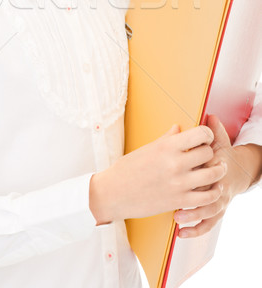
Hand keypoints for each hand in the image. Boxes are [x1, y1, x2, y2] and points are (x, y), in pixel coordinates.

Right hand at [89, 123, 226, 223]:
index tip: (205, 137)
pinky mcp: (179, 201)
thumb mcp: (147, 149)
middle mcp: (175, 163)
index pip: (200, 134)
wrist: (114, 193)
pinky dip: (213, 193)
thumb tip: (178, 128)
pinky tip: (212, 189)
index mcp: (167, 147)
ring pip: (212, 174)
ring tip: (217, 170)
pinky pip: (207, 197)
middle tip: (207, 155)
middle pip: (208, 153)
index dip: (206, 134)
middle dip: (210, 152)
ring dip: (217, 171)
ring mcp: (178, 183)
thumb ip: (166, 139)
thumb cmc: (128, 169)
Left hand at [174, 115, 252, 237]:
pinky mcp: (217, 209)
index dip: (191, 168)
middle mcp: (217, 181)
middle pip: (206, 187)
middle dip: (191, 193)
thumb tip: (201, 118)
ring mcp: (219, 197)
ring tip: (176, 218)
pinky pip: (208, 222)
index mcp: (215, 162)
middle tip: (170, 196)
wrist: (240, 171)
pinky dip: (196, 229)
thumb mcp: (218, 140)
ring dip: (192, 215)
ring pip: (208, 209)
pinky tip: (181, 233)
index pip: (205, 165)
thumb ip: (207, 131)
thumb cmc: (221, 154)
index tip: (172, 170)